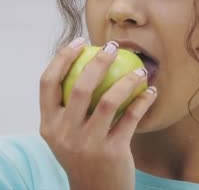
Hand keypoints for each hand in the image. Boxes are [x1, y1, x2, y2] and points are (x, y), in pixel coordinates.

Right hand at [39, 39, 157, 189]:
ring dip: (127, 80)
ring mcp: (88, 144)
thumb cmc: (82, 156)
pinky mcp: (112, 152)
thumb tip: (83, 63)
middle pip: (79, 87)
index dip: (61, 58)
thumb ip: (67, 108)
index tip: (79, 42)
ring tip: (139, 69)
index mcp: (49, 125)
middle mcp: (65, 134)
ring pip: (108, 100)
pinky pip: (130, 118)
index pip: (47, 83)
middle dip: (97, 61)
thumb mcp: (64, 135)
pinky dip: (142, 101)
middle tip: (112, 46)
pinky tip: (150, 92)